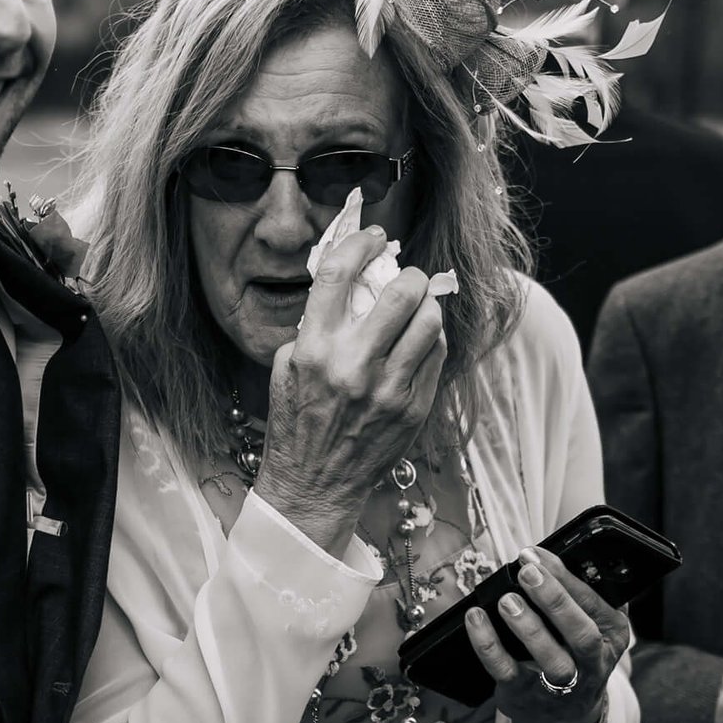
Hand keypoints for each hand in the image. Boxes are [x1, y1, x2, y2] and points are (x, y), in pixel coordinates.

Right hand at [251, 225, 447, 553]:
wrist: (314, 485)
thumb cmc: (296, 424)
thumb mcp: (287, 369)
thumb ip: (313, 327)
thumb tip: (350, 287)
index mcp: (314, 349)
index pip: (338, 274)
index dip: (360, 244)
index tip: (373, 236)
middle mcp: (353, 365)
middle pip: (401, 292)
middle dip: (409, 276)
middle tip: (407, 279)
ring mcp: (388, 389)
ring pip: (429, 322)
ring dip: (427, 306)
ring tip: (419, 309)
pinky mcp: (412, 410)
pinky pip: (436, 356)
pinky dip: (432, 341)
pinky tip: (420, 343)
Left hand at [463, 548, 633, 722]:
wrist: (565, 717)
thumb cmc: (577, 655)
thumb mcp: (597, 627)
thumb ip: (590, 596)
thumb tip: (579, 557)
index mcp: (612, 636)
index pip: (594, 603)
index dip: (566, 577)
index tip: (537, 555)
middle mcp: (592, 663)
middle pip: (581, 634)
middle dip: (555, 600)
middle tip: (527, 572)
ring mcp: (561, 685)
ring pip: (551, 659)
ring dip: (528, 627)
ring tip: (506, 600)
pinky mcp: (525, 696)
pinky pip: (506, 670)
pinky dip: (488, 645)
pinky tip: (476, 619)